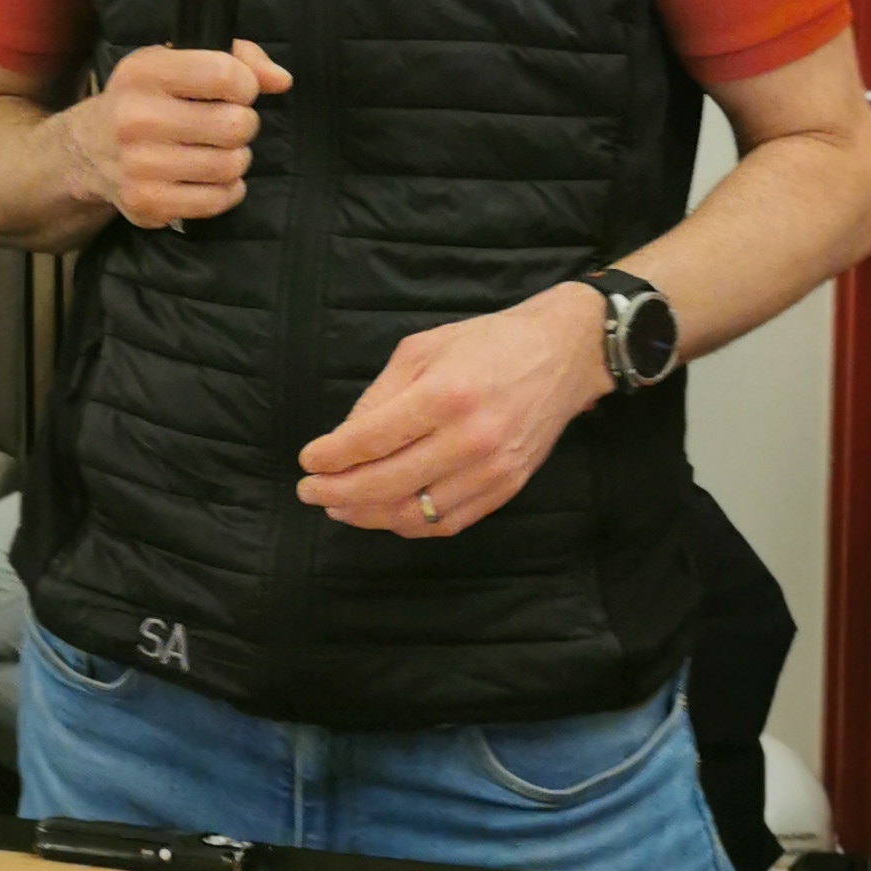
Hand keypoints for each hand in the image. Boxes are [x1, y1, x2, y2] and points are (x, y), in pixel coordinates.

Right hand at [61, 39, 291, 228]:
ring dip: (237, 159)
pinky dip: (227, 190)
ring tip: (220, 151)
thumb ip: (237, 56)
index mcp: (143, 72)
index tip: (238, 91)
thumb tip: (281, 80)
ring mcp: (139, 165)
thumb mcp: (176, 61)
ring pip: (230, 165)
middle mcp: (135, 118)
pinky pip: (217, 200)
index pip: (224, 74)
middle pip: (234, 125)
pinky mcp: (147, 203)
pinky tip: (212, 178)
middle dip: (244, 124)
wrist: (88, 149)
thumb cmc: (146, 99)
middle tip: (228, 125)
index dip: (246, 84)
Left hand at [296, 283, 610, 539]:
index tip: (307, 462)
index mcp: (445, 395)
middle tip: (310, 492)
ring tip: (339, 507)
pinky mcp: (507, 489)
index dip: (331, 457)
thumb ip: (379, 395)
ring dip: (367, 516)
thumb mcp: (423, 348)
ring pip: (414, 513)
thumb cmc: (487, 344)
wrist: (563, 354)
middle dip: (337, 493)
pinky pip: (446, 523)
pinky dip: (408, 526)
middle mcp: (470, 438)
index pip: (370, 440)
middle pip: (386, 484)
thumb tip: (343, 441)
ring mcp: (492, 470)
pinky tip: (383, 514)